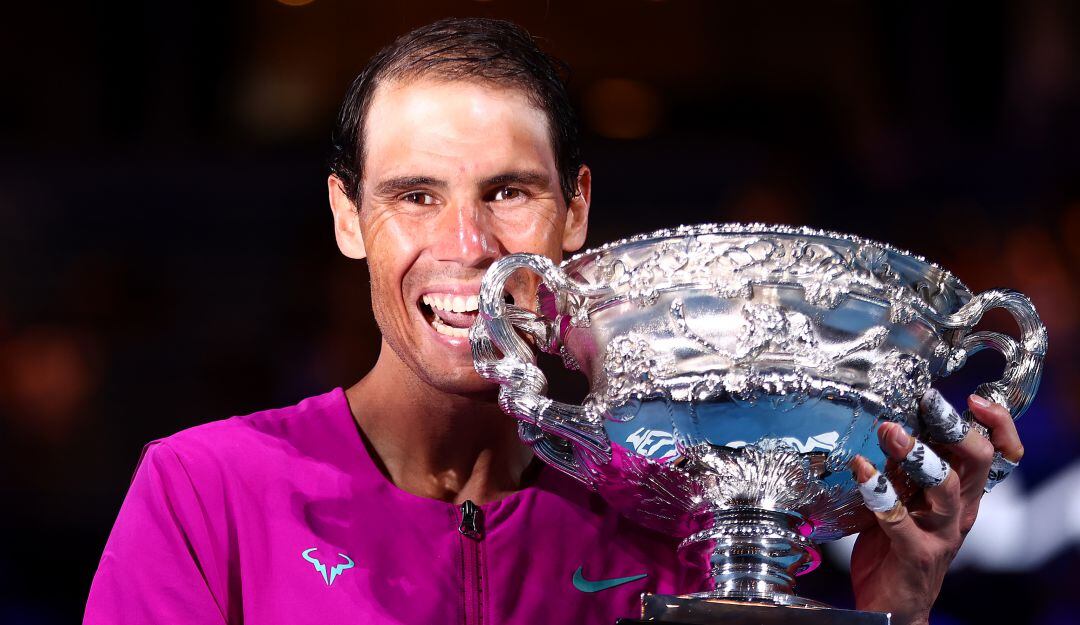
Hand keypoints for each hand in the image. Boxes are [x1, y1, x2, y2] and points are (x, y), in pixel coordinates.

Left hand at [848, 391, 1022, 624]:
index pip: (997, 454)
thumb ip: (904, 467)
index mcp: (964, 493)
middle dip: (955, 428)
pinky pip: (899, 519)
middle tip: (929, 403)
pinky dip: (878, 492)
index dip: (995, 425)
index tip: (972, 399)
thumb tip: (893, 424)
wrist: (892, 604)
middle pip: (977, 463)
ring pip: (947, 489)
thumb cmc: (897, 544)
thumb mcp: (905, 497)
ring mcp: (941, 533)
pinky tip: (861, 469)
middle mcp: (960, 510)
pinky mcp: (916, 553)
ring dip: (918, 456)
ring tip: (890, 431)